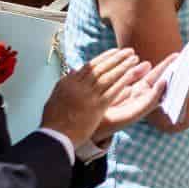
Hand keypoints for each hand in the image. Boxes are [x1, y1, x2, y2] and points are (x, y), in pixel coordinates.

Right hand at [40, 47, 161, 146]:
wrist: (55, 136)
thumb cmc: (54, 119)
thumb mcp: (56, 97)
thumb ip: (66, 83)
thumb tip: (73, 70)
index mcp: (68, 83)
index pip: (90, 66)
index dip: (104, 57)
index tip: (115, 51)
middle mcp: (78, 86)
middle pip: (101, 68)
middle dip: (117, 58)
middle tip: (129, 51)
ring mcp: (88, 96)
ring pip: (108, 76)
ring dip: (123, 66)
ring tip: (134, 58)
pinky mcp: (97, 107)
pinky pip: (113, 91)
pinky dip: (123, 81)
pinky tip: (132, 74)